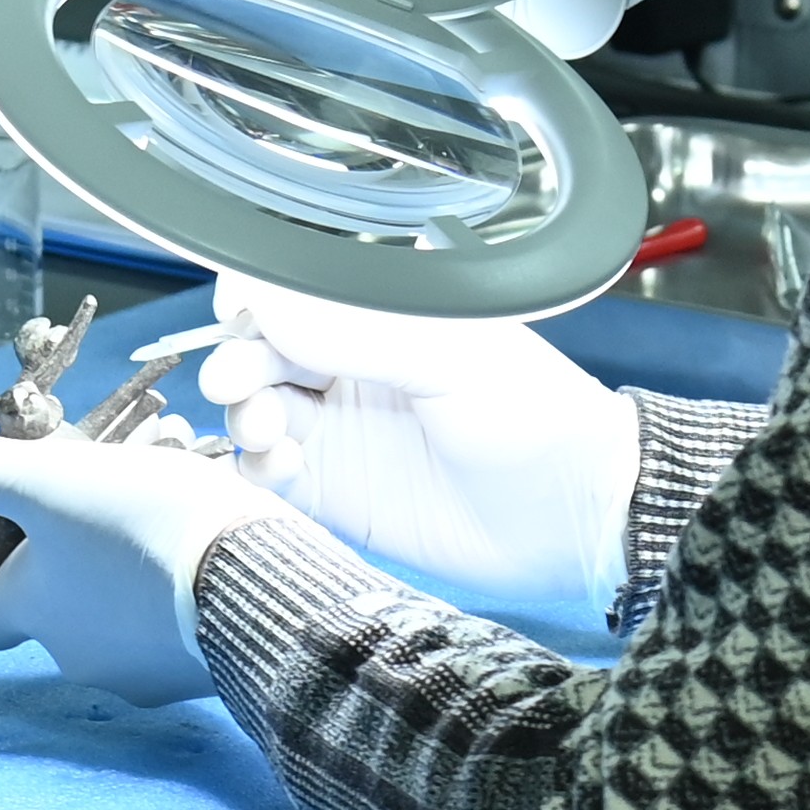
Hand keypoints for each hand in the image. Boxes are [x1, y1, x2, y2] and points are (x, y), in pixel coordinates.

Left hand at [0, 419, 294, 705]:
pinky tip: (209, 563)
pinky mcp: (202, 676)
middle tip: (105, 519)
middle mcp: (78, 655)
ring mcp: (143, 675)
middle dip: (71, 576)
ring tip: (165, 532)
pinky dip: (183, 603)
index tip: (19, 536)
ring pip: (119, 626)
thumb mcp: (46, 478)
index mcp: (32, 610)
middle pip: (54, 619)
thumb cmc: (145, 526)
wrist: (259, 585)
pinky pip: (178, 636)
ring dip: (130, 587)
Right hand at [182, 275, 644, 626]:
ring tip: (266, 426)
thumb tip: (271, 307)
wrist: (572, 515)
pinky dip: (255, 465)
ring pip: (253, 408)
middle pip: (259, 350)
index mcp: (384, 317)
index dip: (255, 298)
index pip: (294, 293)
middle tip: (238, 378)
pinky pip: (265, 471)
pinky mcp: (334, 493)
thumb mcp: (454, 355)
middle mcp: (353, 367)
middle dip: (237, 358)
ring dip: (242, 412)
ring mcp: (339, 430)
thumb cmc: (539, 417)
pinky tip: (281, 464)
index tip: (237, 311)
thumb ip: (360, 331)